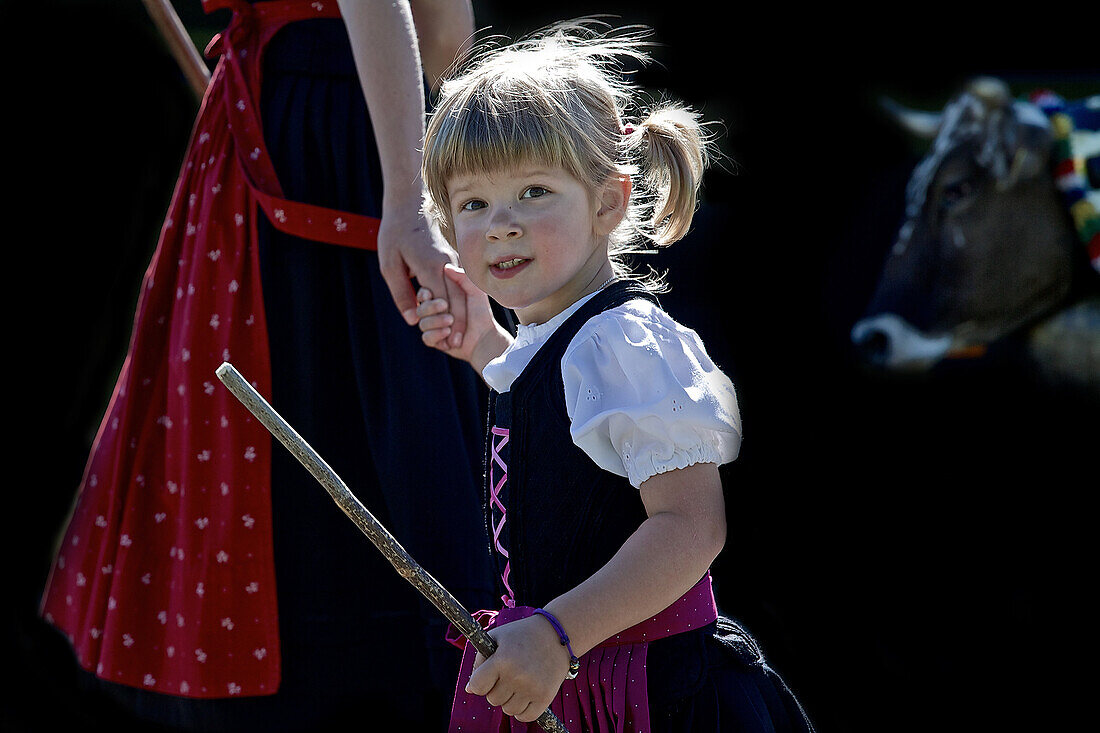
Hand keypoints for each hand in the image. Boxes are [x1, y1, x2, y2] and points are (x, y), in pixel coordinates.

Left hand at [376, 199, 466, 348]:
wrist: (409, 206)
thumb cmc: (395, 235)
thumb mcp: (390, 266)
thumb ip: (401, 293)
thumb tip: (412, 319)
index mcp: (430, 265)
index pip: (443, 300)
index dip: (447, 323)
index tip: (449, 342)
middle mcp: (447, 264)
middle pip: (457, 299)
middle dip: (459, 324)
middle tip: (458, 345)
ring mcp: (452, 261)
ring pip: (462, 292)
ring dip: (462, 315)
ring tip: (460, 337)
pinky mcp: (453, 260)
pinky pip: (459, 284)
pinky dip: (459, 302)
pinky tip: (457, 316)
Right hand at [415, 264, 511, 372]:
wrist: (486, 335)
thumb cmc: (481, 311)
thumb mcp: (474, 291)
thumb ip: (462, 278)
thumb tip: (446, 267)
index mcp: (439, 298)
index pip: (424, 294)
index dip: (425, 294)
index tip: (430, 293)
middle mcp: (433, 313)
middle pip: (421, 309)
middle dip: (430, 307)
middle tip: (444, 305)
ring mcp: (433, 327)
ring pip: (422, 323)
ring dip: (436, 321)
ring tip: (450, 320)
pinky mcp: (435, 341)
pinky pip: (427, 338)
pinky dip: (437, 334)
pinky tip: (447, 332)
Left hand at [466, 615, 570, 722]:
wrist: (557, 634)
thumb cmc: (521, 635)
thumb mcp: (497, 637)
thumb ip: (480, 660)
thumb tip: (470, 689)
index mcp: (502, 660)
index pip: (477, 686)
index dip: (478, 684)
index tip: (485, 678)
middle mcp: (516, 676)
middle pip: (493, 700)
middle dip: (496, 689)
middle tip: (507, 674)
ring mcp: (532, 688)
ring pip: (508, 710)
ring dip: (510, 700)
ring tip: (519, 682)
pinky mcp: (545, 697)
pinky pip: (525, 717)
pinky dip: (523, 710)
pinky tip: (526, 694)